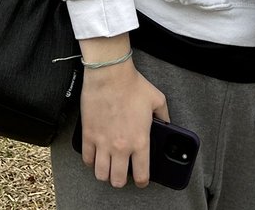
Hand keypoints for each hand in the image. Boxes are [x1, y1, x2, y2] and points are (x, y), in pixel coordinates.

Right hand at [78, 48, 167, 187]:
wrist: (110, 74)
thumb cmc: (132, 85)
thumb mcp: (157, 100)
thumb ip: (164, 116)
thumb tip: (167, 124)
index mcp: (140, 141)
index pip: (142, 175)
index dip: (143, 181)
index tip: (141, 179)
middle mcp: (121, 147)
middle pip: (118, 180)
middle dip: (121, 180)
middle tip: (121, 173)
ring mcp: (103, 143)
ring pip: (101, 174)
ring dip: (105, 174)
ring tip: (107, 167)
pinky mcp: (88, 135)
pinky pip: (87, 159)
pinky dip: (90, 161)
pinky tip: (94, 156)